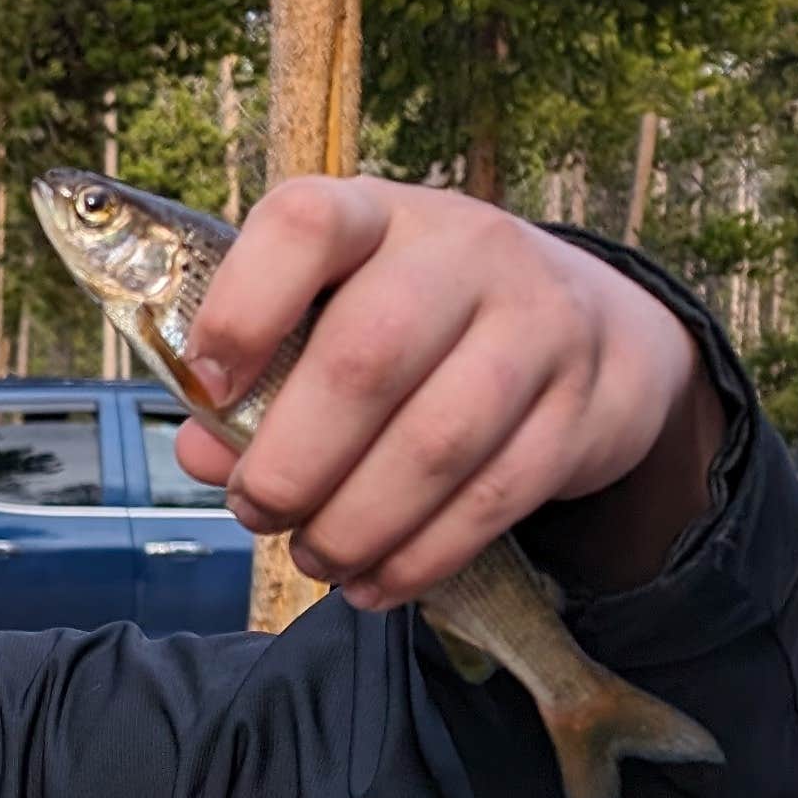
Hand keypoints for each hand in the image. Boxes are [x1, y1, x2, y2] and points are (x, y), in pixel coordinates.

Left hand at [170, 178, 701, 608]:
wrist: (592, 326)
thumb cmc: (426, 323)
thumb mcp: (339, 315)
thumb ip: (260, 379)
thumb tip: (205, 455)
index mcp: (378, 215)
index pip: (306, 225)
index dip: (242, 309)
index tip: (207, 385)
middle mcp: (466, 252)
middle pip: (367, 357)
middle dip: (293, 462)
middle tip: (258, 510)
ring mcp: (538, 323)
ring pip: (436, 442)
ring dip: (356, 524)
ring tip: (314, 556)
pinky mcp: (583, 405)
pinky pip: (495, 497)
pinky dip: (421, 556)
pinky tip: (374, 582)